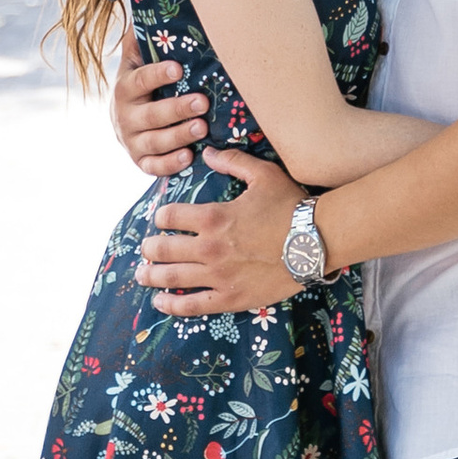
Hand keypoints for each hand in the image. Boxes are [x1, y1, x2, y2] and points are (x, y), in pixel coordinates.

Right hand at [112, 20, 207, 180]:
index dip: (157, 74)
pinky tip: (189, 156)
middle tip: (203, 101)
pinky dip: (169, 164)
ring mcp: (130, 141)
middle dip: (176, 108)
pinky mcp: (139, 160)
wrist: (125, 116)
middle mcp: (124, 116)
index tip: (178, 67)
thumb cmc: (144, 78)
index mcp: (125, 86)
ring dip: (178, 136)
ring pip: (153, 142)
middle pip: (149, 115)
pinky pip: (152, 166)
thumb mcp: (139, 55)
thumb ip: (143, 33)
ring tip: (202, 128)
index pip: (139, 79)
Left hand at [139, 151, 299, 315]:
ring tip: (142, 275)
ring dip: (152, 276)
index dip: (161, 217)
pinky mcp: (230, 298)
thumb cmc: (290, 206)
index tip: (160, 219)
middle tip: (145, 249)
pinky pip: (193, 305)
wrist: (315, 241)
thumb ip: (232, 161)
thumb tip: (207, 152)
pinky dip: (172, 305)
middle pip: (165, 250)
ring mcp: (218, 276)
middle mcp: (210, 248)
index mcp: (214, 217)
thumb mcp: (264, 174)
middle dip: (150, 248)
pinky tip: (160, 302)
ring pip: (173, 279)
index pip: (171, 217)